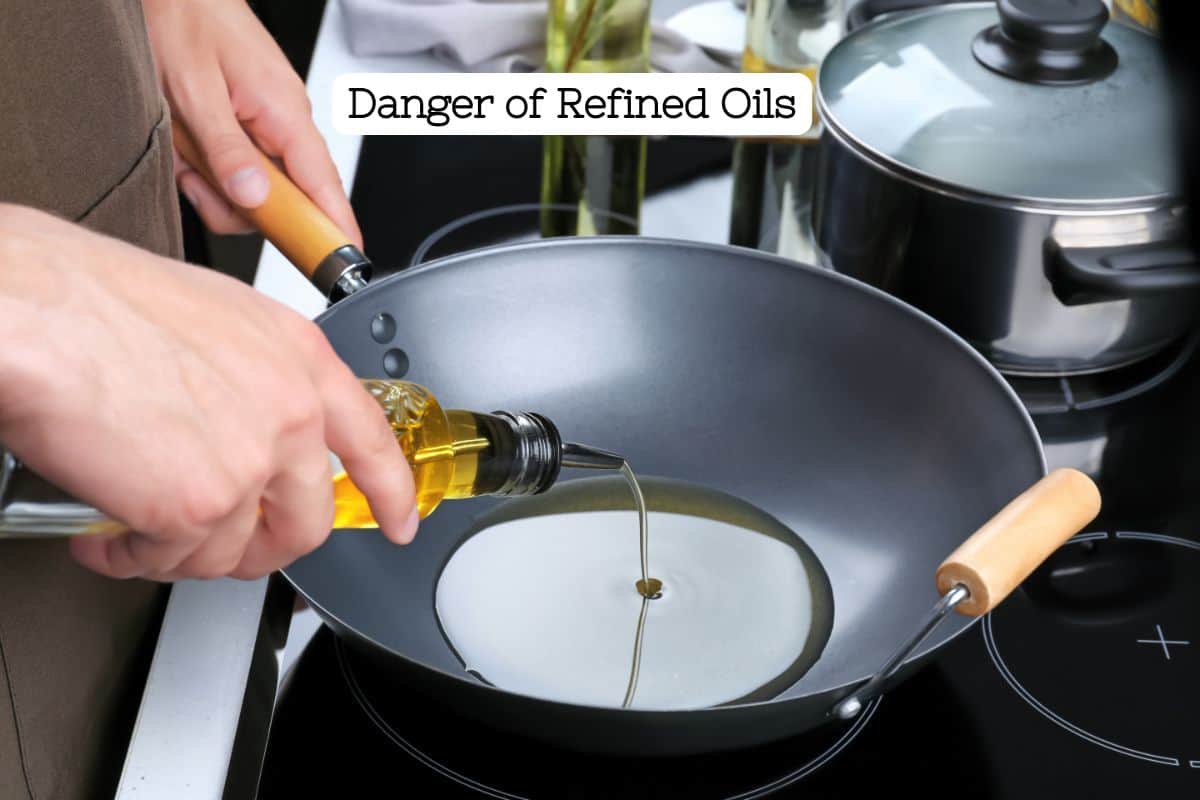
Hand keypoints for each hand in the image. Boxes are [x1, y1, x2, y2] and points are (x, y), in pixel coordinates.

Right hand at [0, 206, 415, 580]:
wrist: (37, 311)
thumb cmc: (100, 301)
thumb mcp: (218, 319)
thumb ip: (255, 380)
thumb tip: (248, 426)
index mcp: (300, 360)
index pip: (371, 440)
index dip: (392, 491)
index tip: (400, 520)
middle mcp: (290, 413)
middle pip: (306, 520)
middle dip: (262, 545)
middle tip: (224, 544)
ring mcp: (250, 464)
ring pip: (235, 550)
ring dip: (183, 552)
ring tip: (139, 530)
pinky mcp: (197, 507)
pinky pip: (172, 561)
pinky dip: (133, 558)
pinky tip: (107, 536)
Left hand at [143, 0, 360, 244]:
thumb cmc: (182, 18)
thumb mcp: (194, 91)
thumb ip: (226, 150)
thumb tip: (255, 198)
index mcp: (285, 113)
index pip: (324, 186)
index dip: (336, 228)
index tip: (345, 263)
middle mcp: (283, 122)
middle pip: (281, 200)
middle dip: (234, 203)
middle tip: (195, 177)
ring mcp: (265, 126)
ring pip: (252, 190)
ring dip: (210, 181)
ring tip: (183, 146)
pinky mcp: (245, 126)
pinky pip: (234, 169)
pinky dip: (202, 165)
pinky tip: (184, 142)